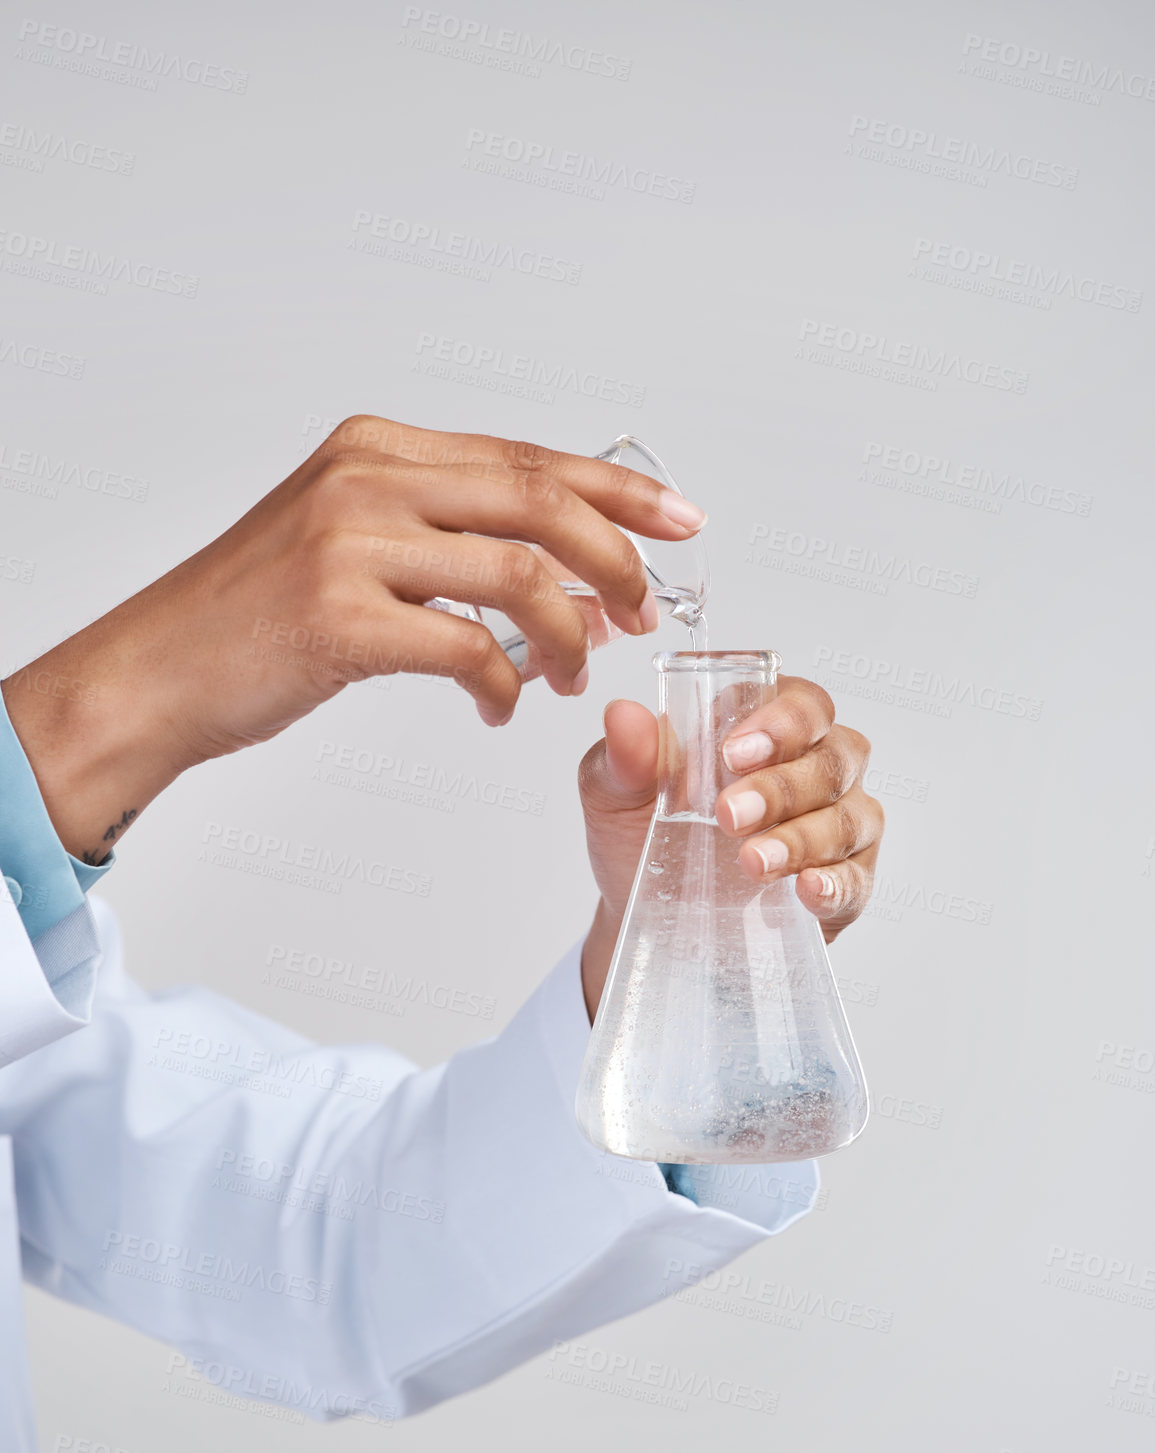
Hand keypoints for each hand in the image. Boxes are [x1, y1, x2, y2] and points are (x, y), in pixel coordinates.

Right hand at [1, 417, 705, 861]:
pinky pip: (467, 648)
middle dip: (616, 560)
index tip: (681, 522)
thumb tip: (561, 580)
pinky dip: (503, 685)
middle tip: (645, 613)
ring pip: (517, 574)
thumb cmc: (255, 617)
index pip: (527, 457)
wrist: (157, 670)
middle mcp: (366, 478)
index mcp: (377, 448)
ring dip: (568, 635)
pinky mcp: (338, 617)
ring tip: (574, 676)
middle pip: (539, 501)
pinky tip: (500, 708)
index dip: (617, 491)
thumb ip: (446, 544)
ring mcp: (349, 543)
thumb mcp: (350, 545)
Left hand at [578, 679, 882, 1018]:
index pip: (803, 703)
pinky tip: (807, 889)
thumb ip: (626, 756)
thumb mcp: (617, 793)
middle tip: (729, 815)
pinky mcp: (846, 884)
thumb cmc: (642, 833)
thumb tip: (623, 715)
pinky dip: (836, 884)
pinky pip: (857, 879)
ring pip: (849, 818)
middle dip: (782, 787)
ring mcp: (839, 825)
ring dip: (801, 839)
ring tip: (752, 863)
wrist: (646, 913)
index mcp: (769, 727)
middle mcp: (817, 767)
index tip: (733, 753)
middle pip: (833, 758)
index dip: (781, 722)